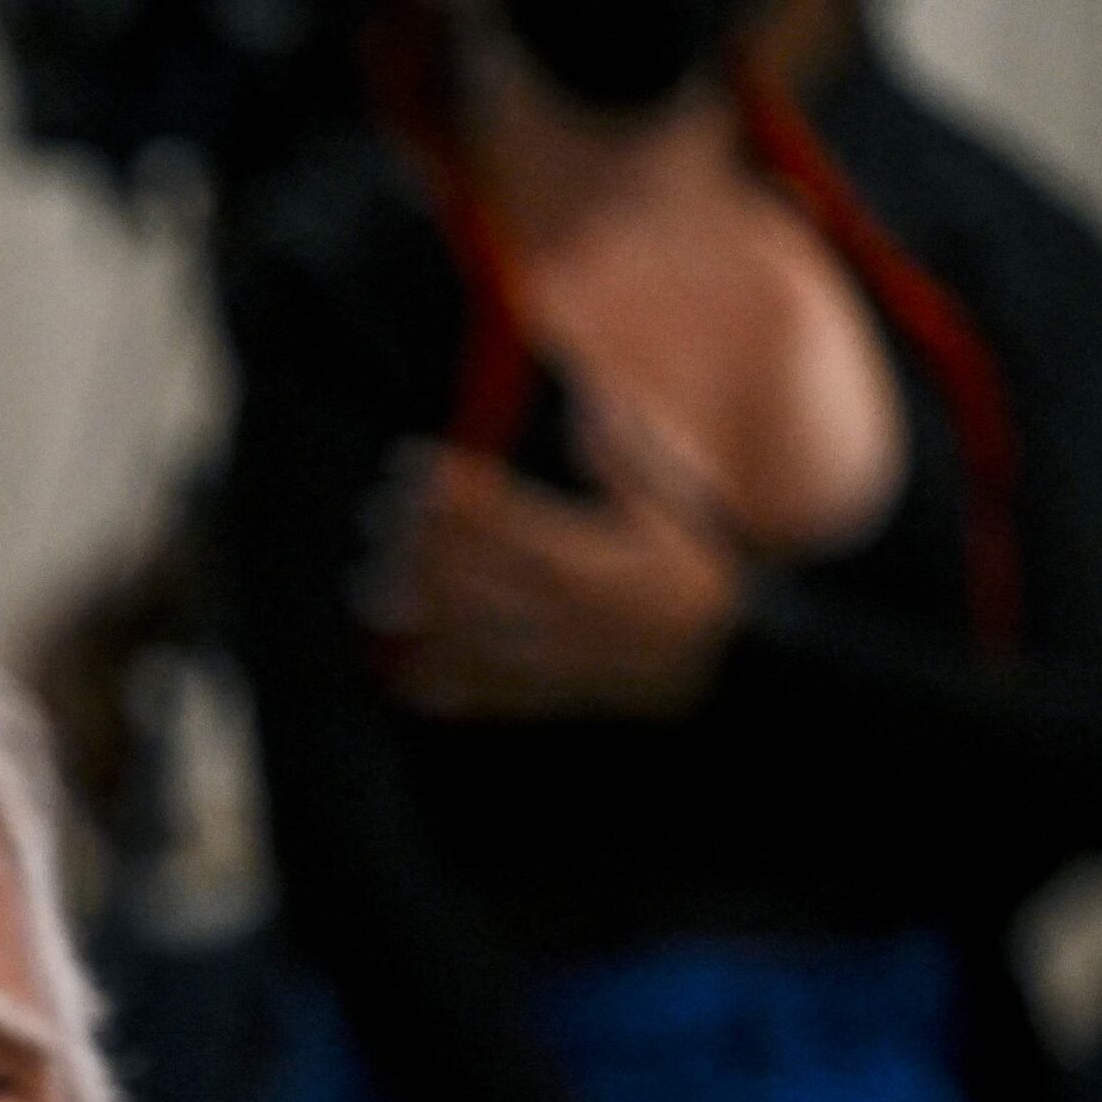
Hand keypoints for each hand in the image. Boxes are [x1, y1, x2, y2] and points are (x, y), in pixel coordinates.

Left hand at [369, 440, 745, 719]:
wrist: (731, 659)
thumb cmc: (697, 572)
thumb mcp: (672, 507)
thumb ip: (627, 459)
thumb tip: (591, 405)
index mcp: (583, 555)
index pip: (497, 515)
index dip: (446, 488)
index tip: (412, 465)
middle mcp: (556, 607)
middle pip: (464, 572)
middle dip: (414, 544)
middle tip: (376, 522)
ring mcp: (547, 655)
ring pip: (462, 633)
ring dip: (411, 613)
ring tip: (370, 591)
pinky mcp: (549, 695)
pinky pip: (482, 696)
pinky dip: (437, 686)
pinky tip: (398, 671)